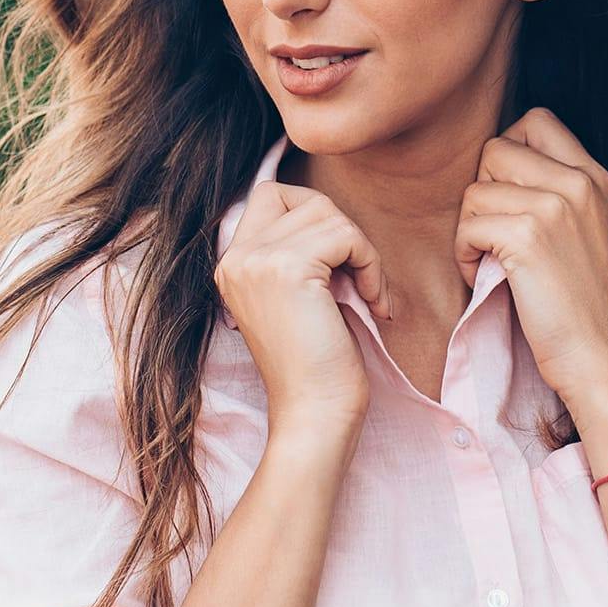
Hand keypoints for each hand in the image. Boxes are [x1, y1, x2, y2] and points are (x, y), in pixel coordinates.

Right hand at [215, 181, 393, 434]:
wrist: (314, 412)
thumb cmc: (317, 364)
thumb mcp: (296, 297)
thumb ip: (296, 253)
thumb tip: (330, 213)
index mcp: (232, 264)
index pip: (270, 194)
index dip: (314, 212)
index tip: (339, 257)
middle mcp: (236, 258)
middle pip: (303, 198)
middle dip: (342, 229)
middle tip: (358, 275)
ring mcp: (257, 260)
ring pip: (328, 213)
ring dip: (362, 250)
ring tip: (368, 292)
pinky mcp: (288, 268)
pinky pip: (347, 236)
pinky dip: (371, 264)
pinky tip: (375, 302)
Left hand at [453, 107, 607, 417]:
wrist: (602, 356)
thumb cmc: (583, 304)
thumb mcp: (587, 230)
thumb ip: (557, 192)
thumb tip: (495, 167)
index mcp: (595, 176)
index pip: (536, 121)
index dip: (507, 154)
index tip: (507, 199)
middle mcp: (579, 182)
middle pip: (496, 149)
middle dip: (482, 192)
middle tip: (492, 234)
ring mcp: (555, 207)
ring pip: (476, 190)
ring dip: (469, 228)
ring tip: (487, 261)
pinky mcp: (528, 237)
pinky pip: (468, 225)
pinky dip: (463, 254)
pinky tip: (481, 277)